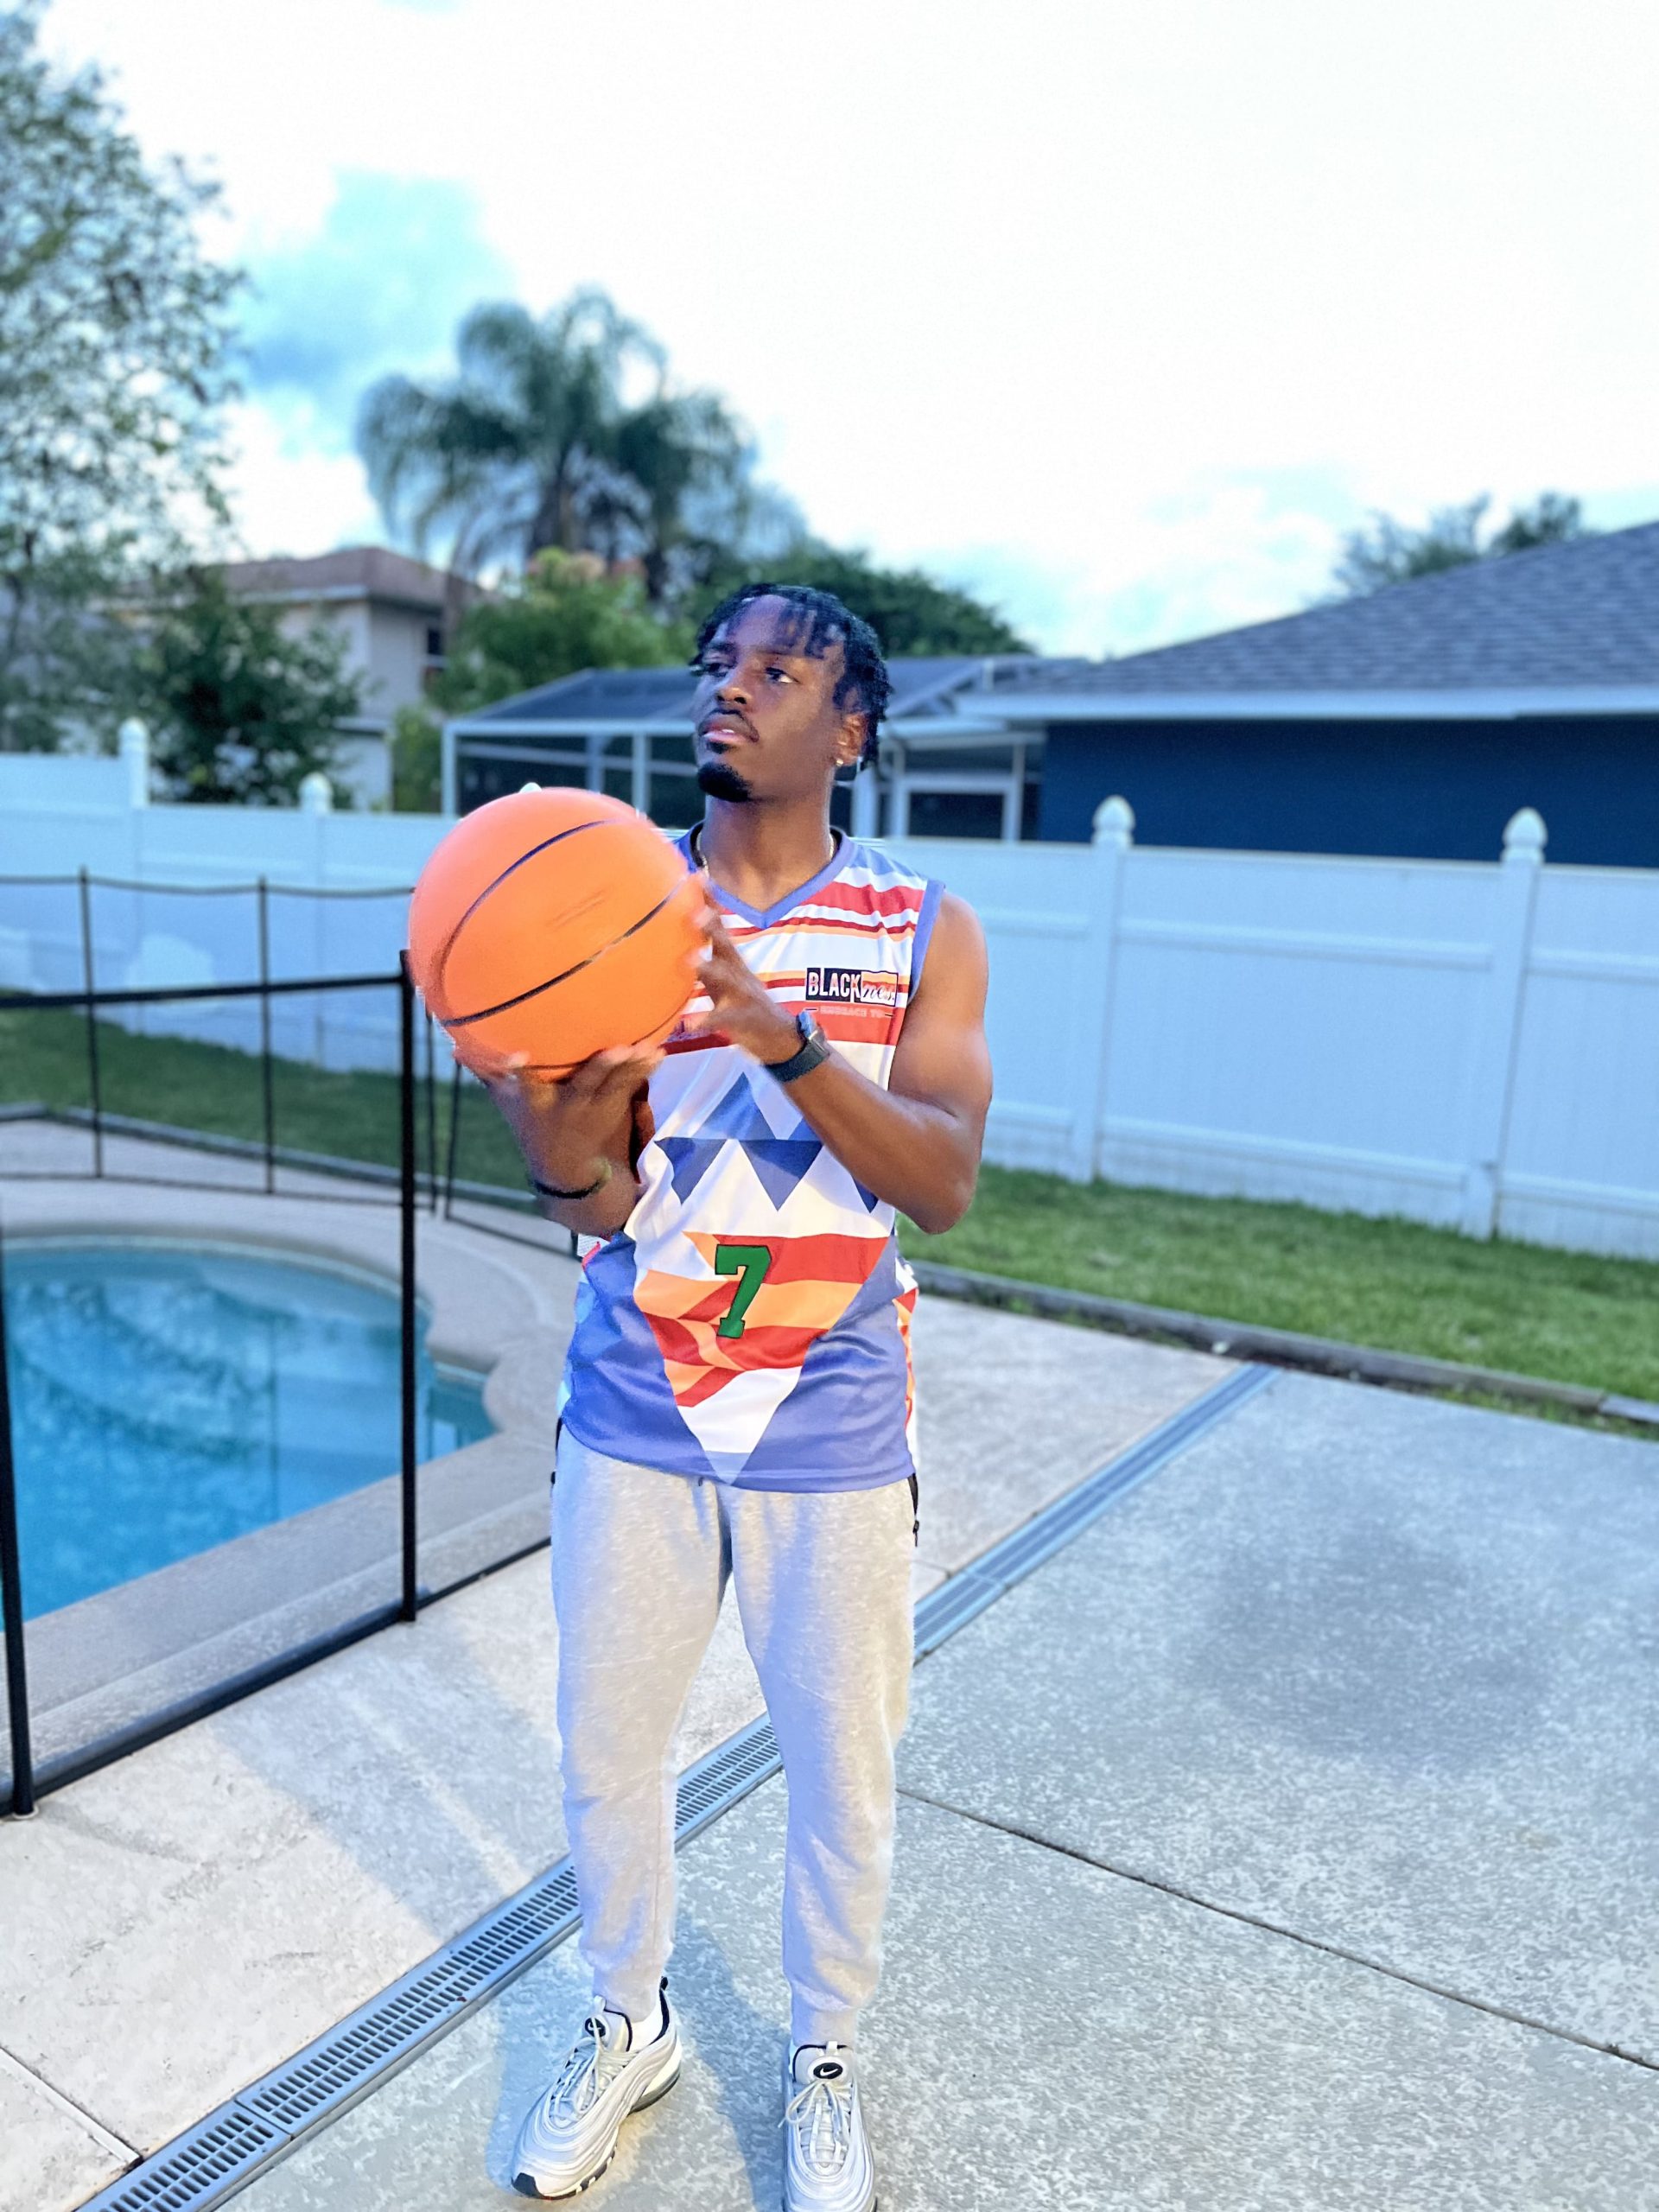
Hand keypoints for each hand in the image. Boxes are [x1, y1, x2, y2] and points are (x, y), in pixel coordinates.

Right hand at [484, 1044, 661, 1190]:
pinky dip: (644, 1070)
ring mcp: (591, 1112)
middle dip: (599, 1068)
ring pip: (614, 1086)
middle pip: (583, 1085)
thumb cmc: (533, 1126)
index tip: (516, 1055)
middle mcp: (563, 1108)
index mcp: (532, 1102)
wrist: (568, 1173)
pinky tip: (658, 1052)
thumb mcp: (506, 1105)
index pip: (517, 1083)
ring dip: (632, 1067)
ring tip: (647, 1048)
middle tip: (616, 1049)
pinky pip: (630, 1087)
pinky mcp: (612, 1110)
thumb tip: (453, 1045)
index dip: (513, 1069)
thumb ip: (485, 1072)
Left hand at [682, 910, 800, 1065]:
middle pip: (725, 944)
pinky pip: (722, 1019)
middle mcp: (738, 972)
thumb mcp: (724, 978)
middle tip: (694, 912)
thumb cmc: (743, 1005)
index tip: (697, 876)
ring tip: (689, 959)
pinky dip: (706, 1020)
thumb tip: (675, 943)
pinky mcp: (742, 1020)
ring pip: (726, 978)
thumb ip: (703, 959)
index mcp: (731, 960)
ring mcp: (742, 995)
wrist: (781, 1038)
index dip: (710, 901)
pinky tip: (690, 1023)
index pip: (720, 925)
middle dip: (711, 926)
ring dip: (708, 967)